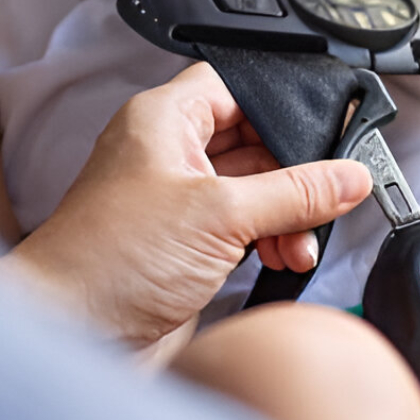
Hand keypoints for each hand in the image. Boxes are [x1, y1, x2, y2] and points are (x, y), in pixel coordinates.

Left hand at [1, 63, 372, 346]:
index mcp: (163, 120)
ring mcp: (178, 202)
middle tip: (326, 193)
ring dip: (288, 214)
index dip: (282, 100)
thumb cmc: (106, 261)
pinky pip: (244, 228)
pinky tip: (287, 257)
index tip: (328, 122)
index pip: (236, 85)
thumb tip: (348, 176)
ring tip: (302, 240)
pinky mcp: (187, 246)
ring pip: (254, 188)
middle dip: (295, 172)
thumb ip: (294, 192)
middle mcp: (169, 154)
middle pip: (254, 140)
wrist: (71, 334)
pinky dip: (272, 240)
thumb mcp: (219, 214)